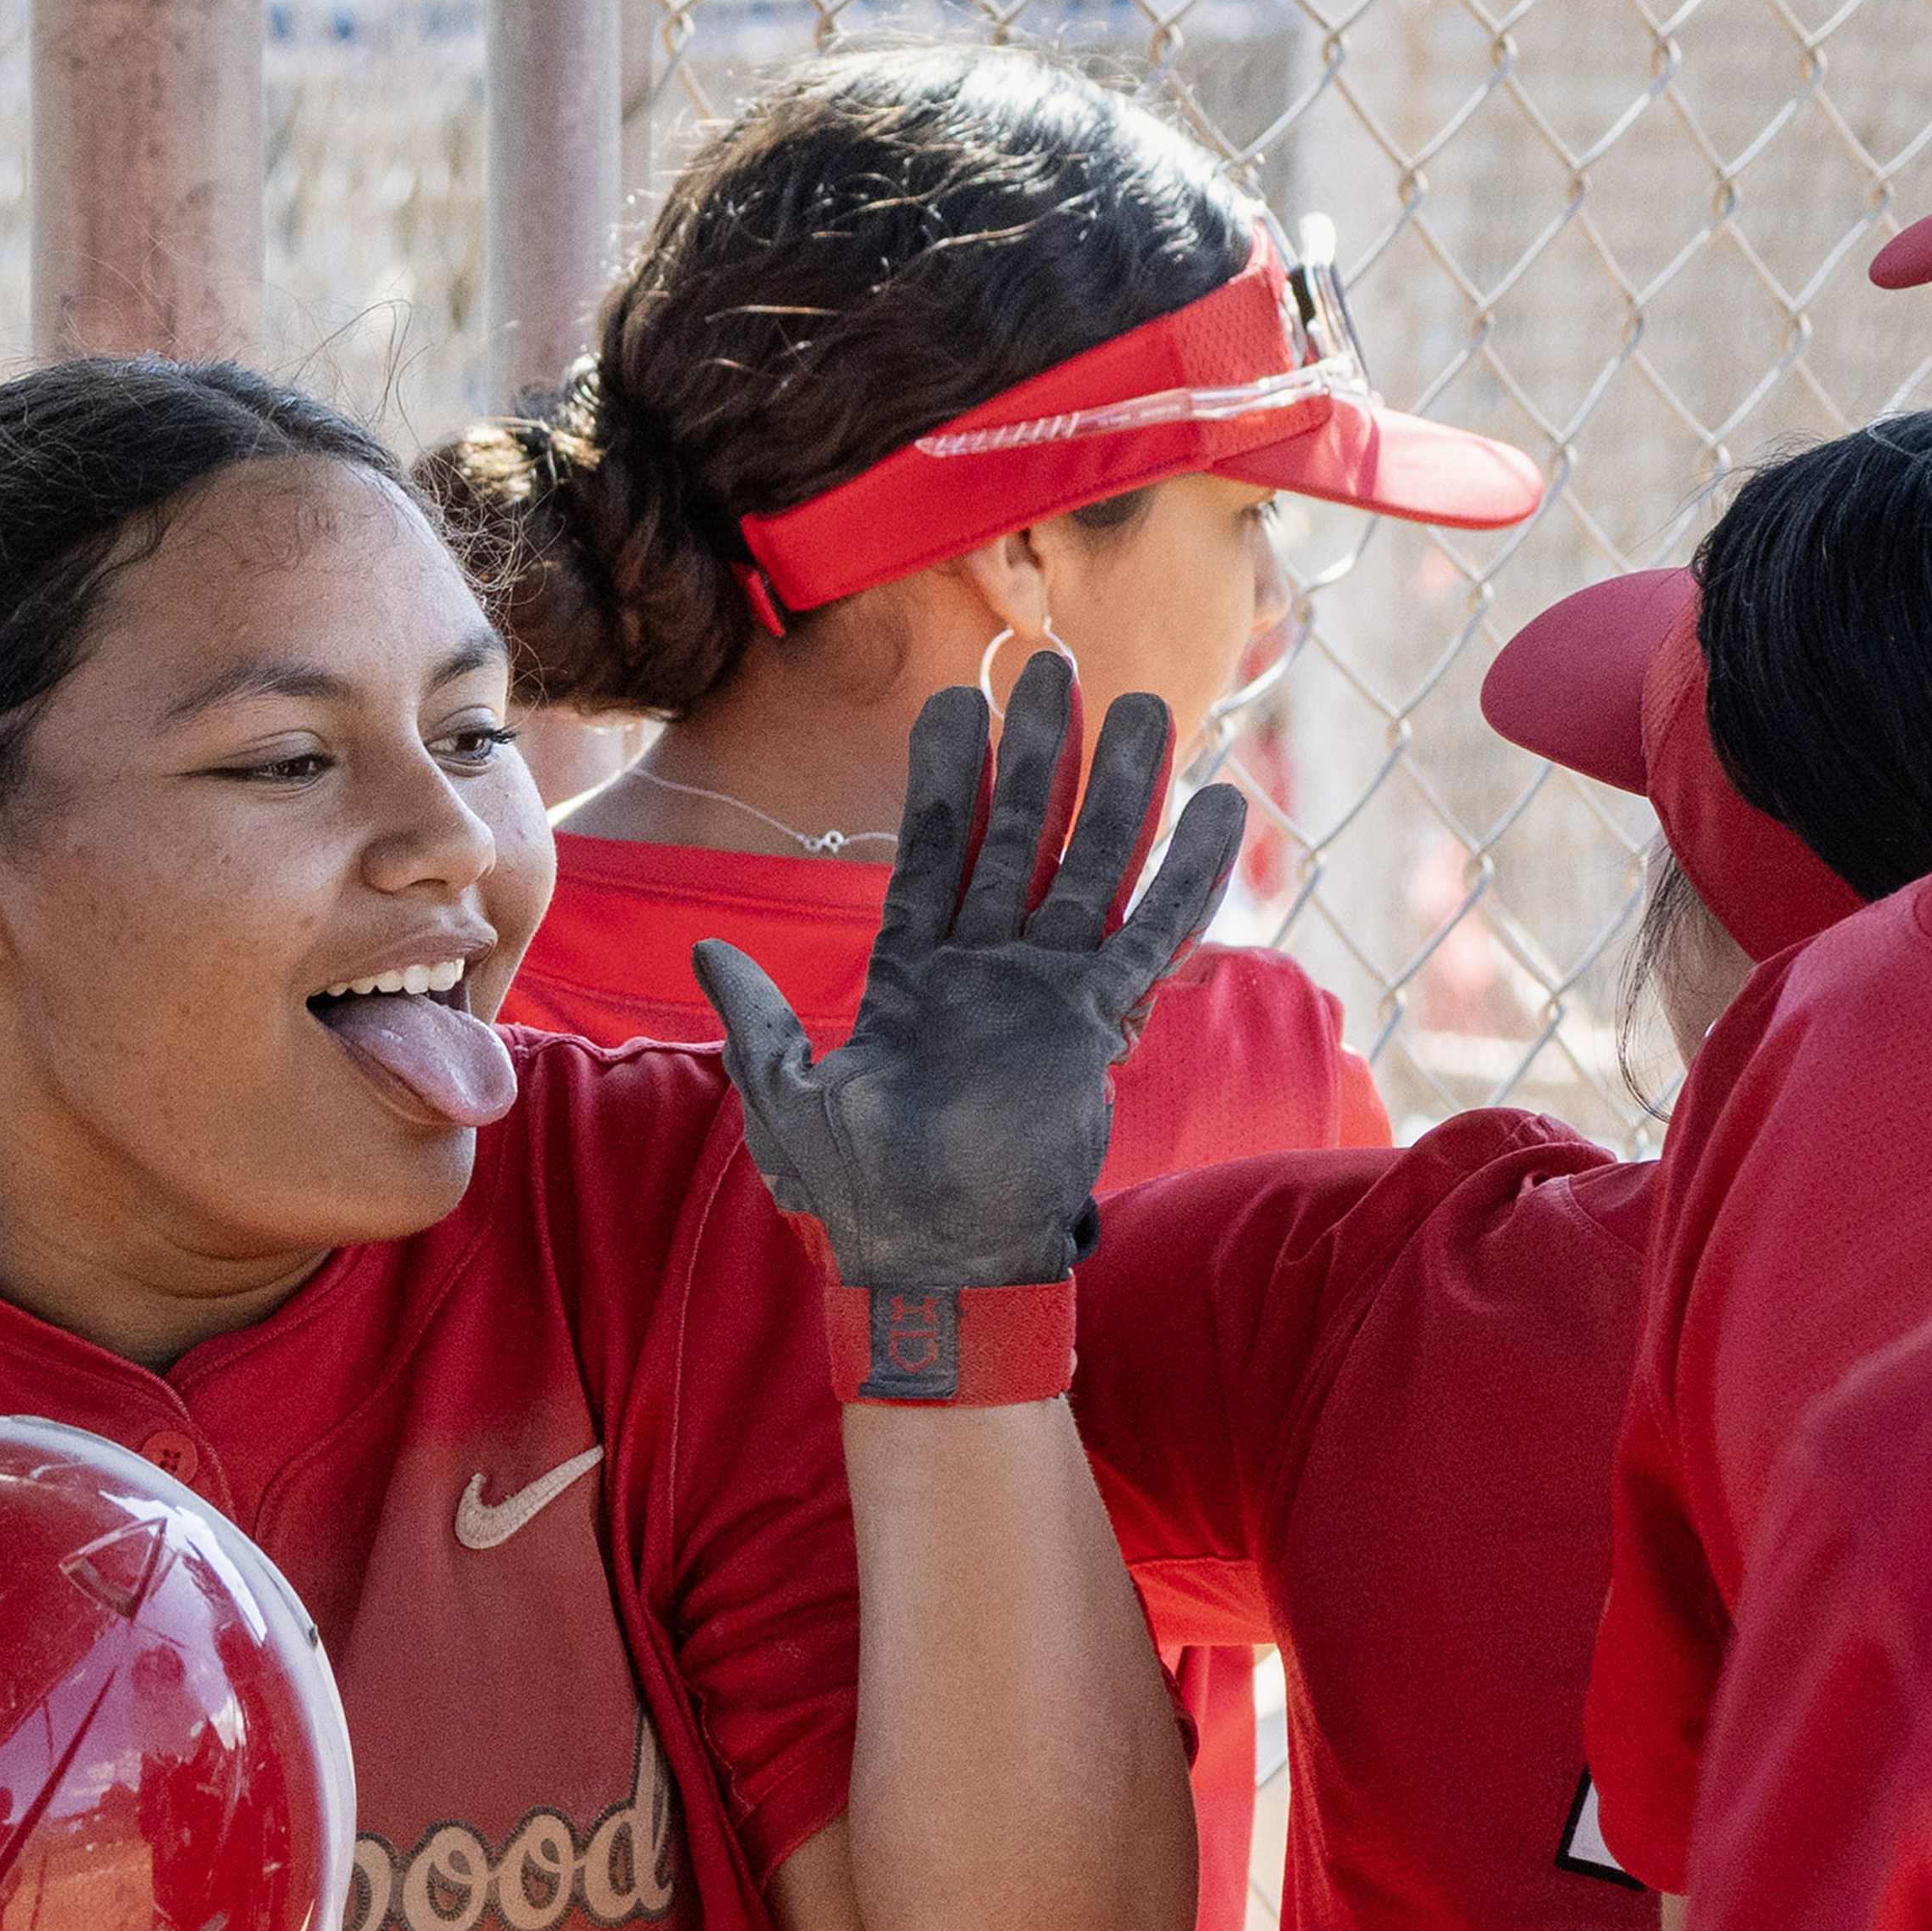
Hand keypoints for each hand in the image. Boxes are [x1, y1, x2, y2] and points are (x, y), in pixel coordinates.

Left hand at [692, 660, 1245, 1289]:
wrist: (929, 1262)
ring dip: (1118, 791)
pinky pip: (1145, 939)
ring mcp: (1041, 994)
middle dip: (1037, 754)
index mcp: (909, 974)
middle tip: (1053, 668)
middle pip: (1017, 836)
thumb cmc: (854, 1194)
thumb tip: (711, 951)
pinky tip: (1220, 810)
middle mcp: (981, 970)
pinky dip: (1183, 879)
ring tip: (1147, 705)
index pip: (933, 850)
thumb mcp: (783, 1098)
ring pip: (1086, 868)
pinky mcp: (1091, 1029)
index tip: (958, 702)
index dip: (948, 777)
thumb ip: (757, 1020)